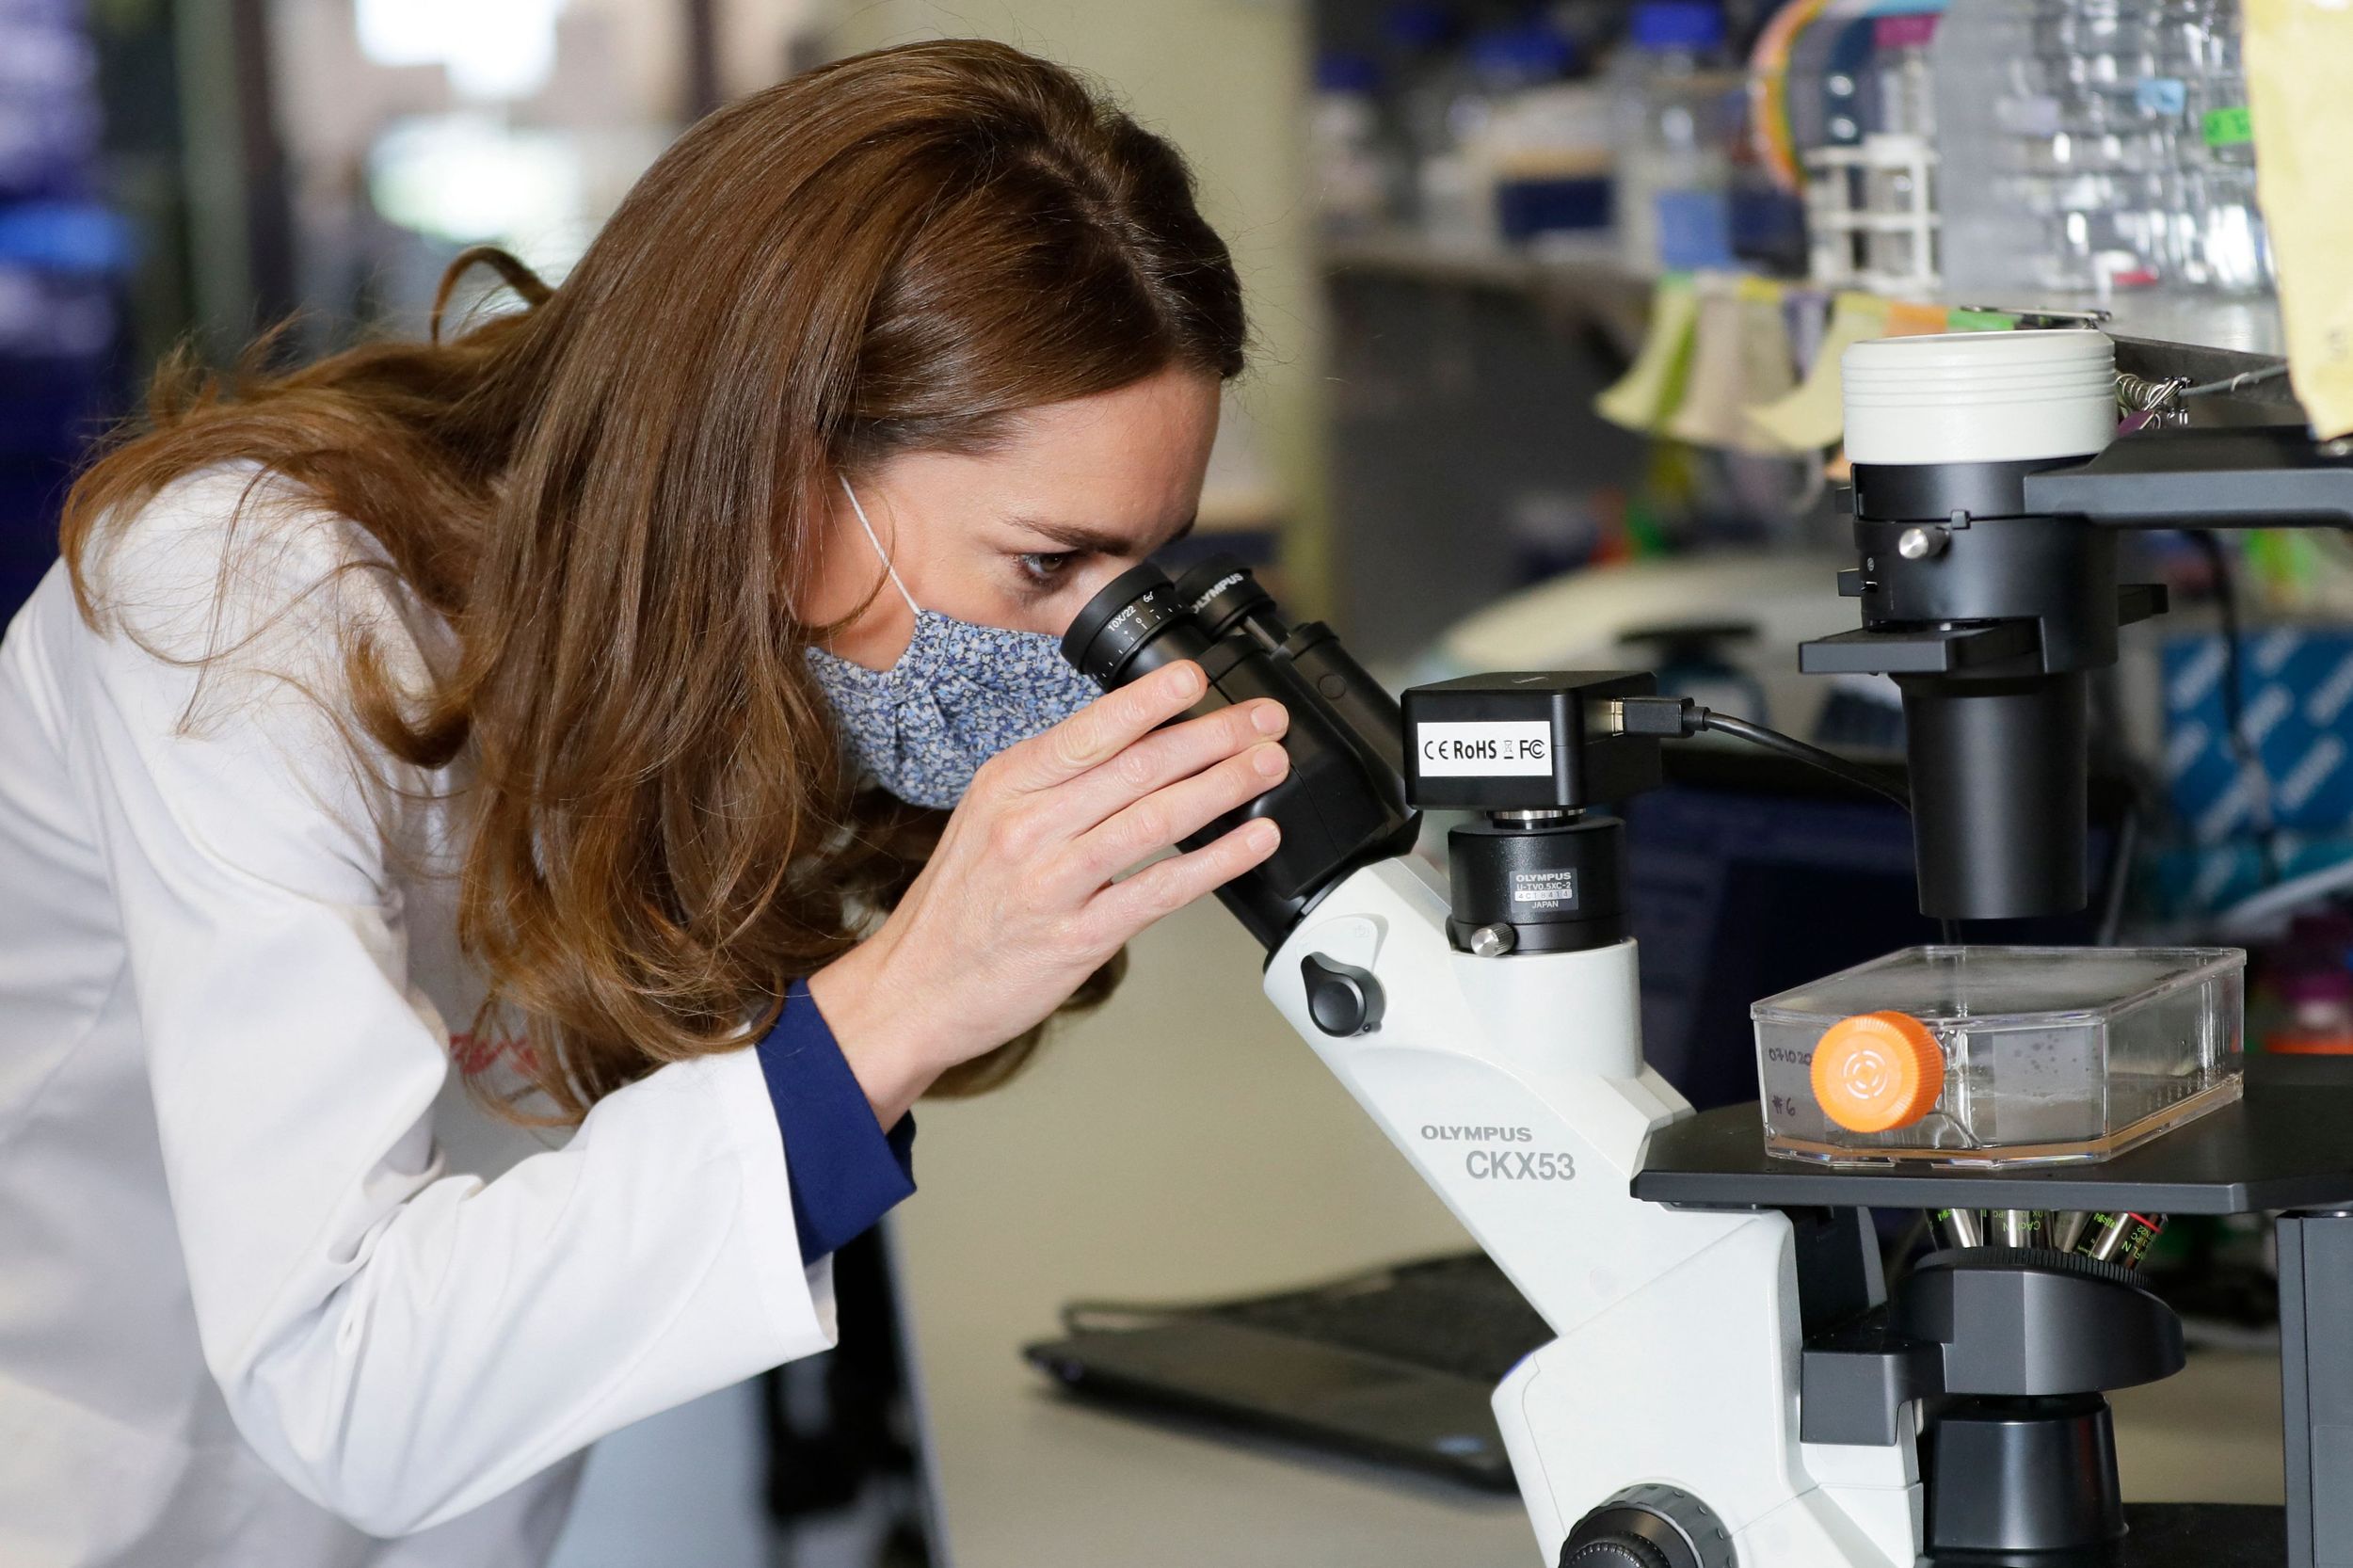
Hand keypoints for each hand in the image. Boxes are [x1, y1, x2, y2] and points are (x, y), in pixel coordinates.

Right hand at [807, 660, 1286, 1125]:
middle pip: (1137, 765)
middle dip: (1213, 735)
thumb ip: (1052, 784)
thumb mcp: (986, 820)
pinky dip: (1218, 860)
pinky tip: (1253, 841)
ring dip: (1225, 784)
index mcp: (1008, 784)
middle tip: (1263, 719)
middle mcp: (1029, 824)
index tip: (1198, 679)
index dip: (1151, 700)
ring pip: (1156, 817)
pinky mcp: (1079, 935)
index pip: (1091, 729)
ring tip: (1269, 765)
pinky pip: (1162, 889)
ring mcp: (1054, 881)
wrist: (914, 990)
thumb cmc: (958, 908)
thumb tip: (1134, 747)